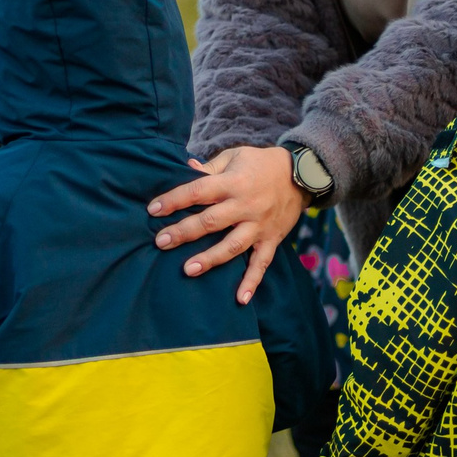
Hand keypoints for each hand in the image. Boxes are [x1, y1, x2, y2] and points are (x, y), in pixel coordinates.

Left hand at [146, 144, 307, 304]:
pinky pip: (262, 264)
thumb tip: (186, 168)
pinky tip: (240, 299)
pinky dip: (252, 282)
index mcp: (233, 183)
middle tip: (161, 242)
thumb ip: (210, 167)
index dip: (174, 200)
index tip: (153, 210)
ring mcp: (259, 225)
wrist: (302, 174)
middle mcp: (246, 206)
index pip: (198, 191)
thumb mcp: (235, 156)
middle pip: (211, 221)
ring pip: (232, 246)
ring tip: (188, 269)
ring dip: (210, 258)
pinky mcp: (271, 240)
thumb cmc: (261, 164)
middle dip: (184, 232)